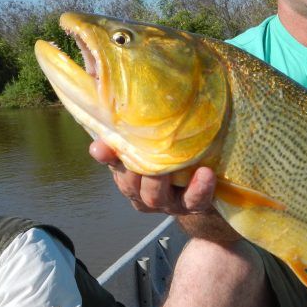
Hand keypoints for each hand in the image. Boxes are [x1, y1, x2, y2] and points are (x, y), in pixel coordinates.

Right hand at [88, 141, 214, 215]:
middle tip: (142, 150)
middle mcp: (143, 192)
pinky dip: (199, 188)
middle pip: (130, 185)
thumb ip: (139, 129)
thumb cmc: (177, 156)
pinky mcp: (193, 207)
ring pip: (154, 196)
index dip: (106, 155)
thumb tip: (119, 99)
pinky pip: (193, 201)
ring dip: (159, 180)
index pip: (114, 164)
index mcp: (130, 175)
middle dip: (133, 169)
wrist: (207, 187)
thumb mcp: (157, 142)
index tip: (99, 147)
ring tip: (169, 164)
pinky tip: (205, 173)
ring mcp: (167, 203)